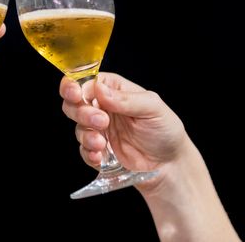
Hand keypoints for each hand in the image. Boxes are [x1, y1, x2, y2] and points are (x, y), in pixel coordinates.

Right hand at [59, 72, 188, 192]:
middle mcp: (104, 107)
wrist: (169, 162)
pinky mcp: (99, 149)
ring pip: (77, 127)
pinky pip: (82, 150)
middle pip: (74, 103)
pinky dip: (88, 153)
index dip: (75, 86)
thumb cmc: (165, 129)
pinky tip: (100, 156)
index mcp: (115, 90)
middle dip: (81, 112)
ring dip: (86, 135)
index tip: (77, 95)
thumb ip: (126, 99)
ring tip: (102, 143)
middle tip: (101, 122)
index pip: (87, 81)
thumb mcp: (152, 107)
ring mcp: (100, 129)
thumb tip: (100, 89)